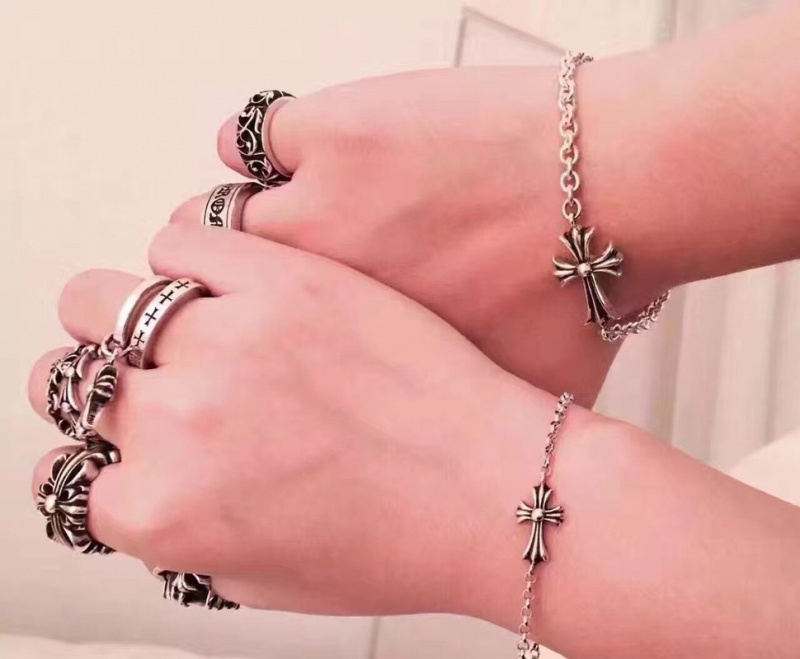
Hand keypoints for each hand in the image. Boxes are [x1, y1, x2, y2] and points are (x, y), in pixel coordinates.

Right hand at [28, 224, 586, 616]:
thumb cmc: (409, 542)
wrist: (500, 481)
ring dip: (125, 307)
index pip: (73, 479)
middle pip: (72, 378)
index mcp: (171, 509)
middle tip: (137, 374)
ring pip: (110, 290)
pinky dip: (193, 244)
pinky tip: (228, 263)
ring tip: (173, 312)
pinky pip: (192, 228)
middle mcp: (183, 418)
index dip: (103, 460)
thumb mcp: (276, 578)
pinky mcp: (285, 270)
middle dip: (96, 383)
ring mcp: (232, 330)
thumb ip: (194, 540)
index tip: (123, 442)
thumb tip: (157, 495)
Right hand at [171, 67, 649, 404]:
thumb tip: (412, 463)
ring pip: (212, 212)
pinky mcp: (330, 132)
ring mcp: (310, 208)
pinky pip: (250, 139)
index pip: (223, 365)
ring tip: (273, 214)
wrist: (610, 192)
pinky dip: (263, 146)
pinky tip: (295, 156)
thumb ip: (453, 441)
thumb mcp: (512, 404)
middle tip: (248, 273)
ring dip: (230, 217)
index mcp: (343, 366)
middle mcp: (307, 293)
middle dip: (203, 288)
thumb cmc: (574, 299)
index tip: (232, 335)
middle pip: (192, 290)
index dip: (223, 350)